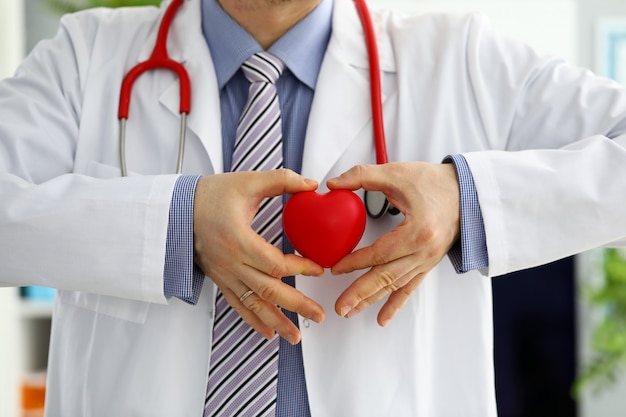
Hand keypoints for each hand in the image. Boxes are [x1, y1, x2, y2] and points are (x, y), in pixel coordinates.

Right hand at [193, 169, 324, 344]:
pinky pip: (238, 305)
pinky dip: (254, 321)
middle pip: (268, 291)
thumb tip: (311, 184)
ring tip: (296, 337)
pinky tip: (269, 333)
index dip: (299, 268)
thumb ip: (282, 180)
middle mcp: (231, 262)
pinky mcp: (220, 280)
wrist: (177, 209)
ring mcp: (225, 274)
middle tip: (319, 315)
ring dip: (277, 322)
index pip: (275, 263)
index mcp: (238, 239)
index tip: (318, 268)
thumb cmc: (210, 195)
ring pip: (254, 304)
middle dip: (296, 305)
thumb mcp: (248, 181)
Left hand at [326, 162, 460, 326]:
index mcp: (418, 231)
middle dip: (360, 293)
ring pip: (395, 286)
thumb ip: (362, 176)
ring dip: (371, 300)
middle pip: (386, 277)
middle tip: (340, 307)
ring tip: (350, 312)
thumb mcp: (397, 173)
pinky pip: (410, 288)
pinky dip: (395, 304)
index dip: (355, 262)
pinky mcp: (428, 264)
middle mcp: (425, 251)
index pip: (380, 253)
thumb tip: (333, 184)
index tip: (335, 268)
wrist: (468, 192)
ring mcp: (428, 261)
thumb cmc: (434, 182)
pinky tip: (382, 319)